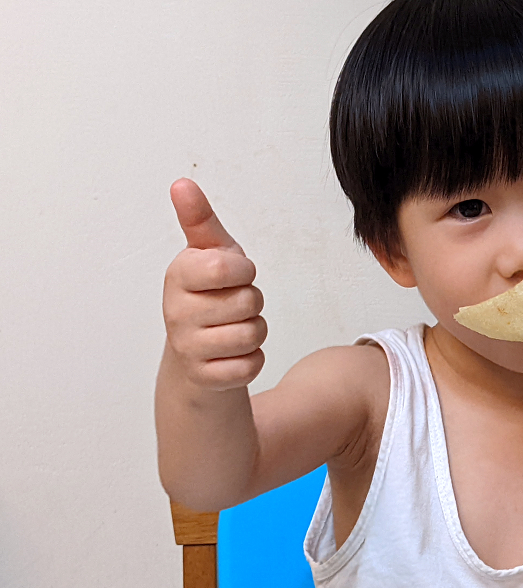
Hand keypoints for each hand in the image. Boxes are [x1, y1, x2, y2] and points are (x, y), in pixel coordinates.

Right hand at [163, 178, 266, 389]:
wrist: (197, 352)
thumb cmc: (210, 293)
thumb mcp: (210, 253)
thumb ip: (199, 220)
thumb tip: (181, 184)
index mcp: (178, 275)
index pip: (228, 267)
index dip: (244, 271)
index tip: (234, 274)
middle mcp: (176, 312)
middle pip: (249, 302)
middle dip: (252, 302)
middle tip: (234, 304)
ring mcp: (188, 347)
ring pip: (253, 334)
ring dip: (255, 331)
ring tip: (235, 327)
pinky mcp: (205, 377)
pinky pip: (251, 365)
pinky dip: (253, 360)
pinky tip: (234, 354)